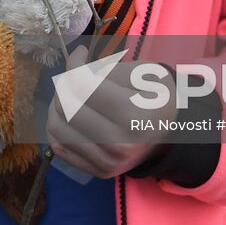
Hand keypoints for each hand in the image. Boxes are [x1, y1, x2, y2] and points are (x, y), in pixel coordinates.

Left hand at [46, 46, 177, 178]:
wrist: (169, 135)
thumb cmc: (156, 98)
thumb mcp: (145, 73)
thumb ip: (108, 68)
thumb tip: (76, 66)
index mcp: (133, 117)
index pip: (82, 85)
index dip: (74, 62)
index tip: (80, 53)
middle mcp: (118, 145)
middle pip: (64, 105)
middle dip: (65, 82)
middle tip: (76, 74)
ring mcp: (107, 162)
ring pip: (55, 126)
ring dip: (58, 103)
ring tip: (73, 93)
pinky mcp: (98, 171)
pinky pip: (58, 145)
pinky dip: (60, 125)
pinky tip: (74, 113)